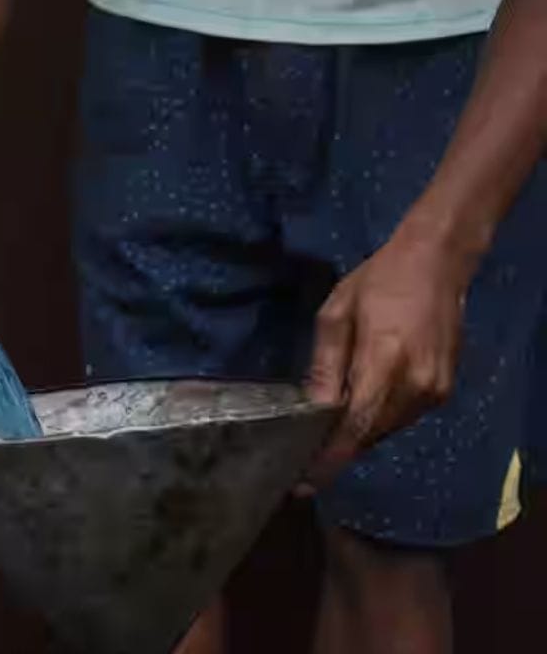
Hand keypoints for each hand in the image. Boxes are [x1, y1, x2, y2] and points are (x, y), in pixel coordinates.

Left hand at [300, 222, 473, 491]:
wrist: (437, 263)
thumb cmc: (379, 282)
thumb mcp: (336, 316)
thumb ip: (325, 366)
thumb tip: (313, 409)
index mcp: (385, 363)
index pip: (355, 427)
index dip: (329, 458)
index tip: (304, 483)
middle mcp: (416, 385)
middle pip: (370, 434)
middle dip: (337, 449)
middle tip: (303, 459)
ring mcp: (435, 391)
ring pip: (387, 429)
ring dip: (357, 434)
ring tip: (324, 436)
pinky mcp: (444, 390)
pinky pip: (402, 417)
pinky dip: (377, 419)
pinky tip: (357, 411)